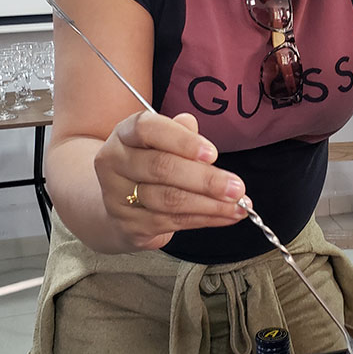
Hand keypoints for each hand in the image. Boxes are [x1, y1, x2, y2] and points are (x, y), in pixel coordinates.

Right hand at [93, 110, 248, 250]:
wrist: (120, 205)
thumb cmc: (149, 166)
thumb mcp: (163, 143)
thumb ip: (181, 135)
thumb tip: (198, 133)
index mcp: (124, 134)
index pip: (147, 129)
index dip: (181, 140)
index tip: (212, 154)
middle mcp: (115, 163)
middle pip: (161, 168)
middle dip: (205, 179)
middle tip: (236, 187)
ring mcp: (118, 197)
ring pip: (169, 199)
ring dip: (210, 204)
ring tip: (237, 205)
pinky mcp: (130, 225)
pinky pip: (173, 222)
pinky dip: (205, 219)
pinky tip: (225, 216)